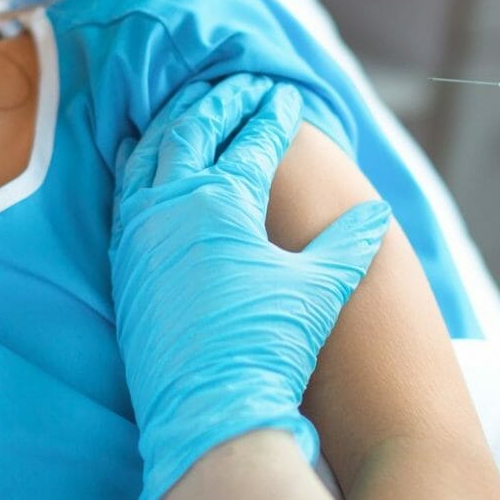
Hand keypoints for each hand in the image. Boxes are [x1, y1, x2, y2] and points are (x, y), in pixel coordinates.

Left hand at [109, 73, 392, 499]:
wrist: (210, 414)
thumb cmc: (270, 347)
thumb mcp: (320, 290)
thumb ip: (347, 244)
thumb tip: (376, 212)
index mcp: (223, 198)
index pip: (253, 138)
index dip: (272, 113)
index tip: (284, 96)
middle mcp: (173, 204)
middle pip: (192, 130)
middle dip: (219, 102)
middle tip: (238, 85)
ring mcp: (140, 233)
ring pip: (149, 156)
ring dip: (172, 125)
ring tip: (188, 108)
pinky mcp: (124, 264)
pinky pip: (127, 194)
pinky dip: (141, 166)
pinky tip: (147, 165)